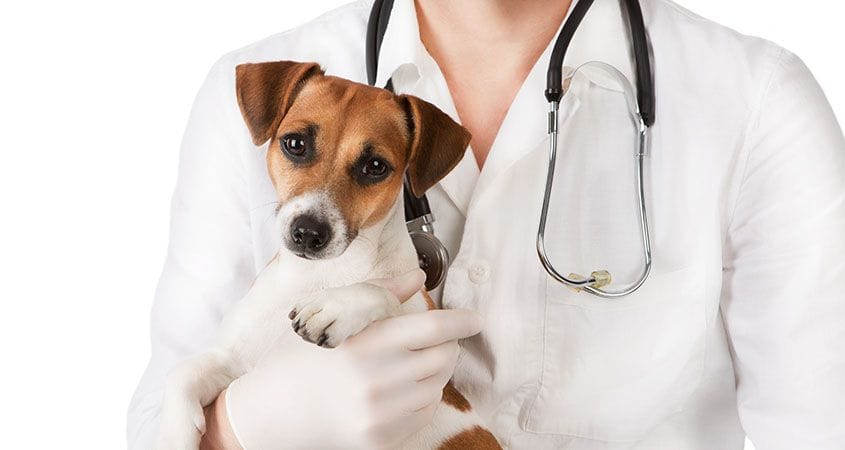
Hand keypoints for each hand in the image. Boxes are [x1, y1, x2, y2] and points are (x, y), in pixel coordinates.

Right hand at [223, 272, 483, 448]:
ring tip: (405, 367)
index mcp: (368, 342)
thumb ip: (380, 296)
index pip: (435, 328)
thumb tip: (418, 277)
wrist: (272, 412)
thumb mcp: (333, 317)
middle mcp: (379, 380)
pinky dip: (420, 399)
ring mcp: (382, 415)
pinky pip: (423, 415)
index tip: (475, 319)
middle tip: (430, 341)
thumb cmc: (303, 358)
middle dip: (445, 345)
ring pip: (437, 387)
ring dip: (432, 373)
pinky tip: (396, 392)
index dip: (462, 321)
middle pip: (444, 357)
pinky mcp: (381, 440)